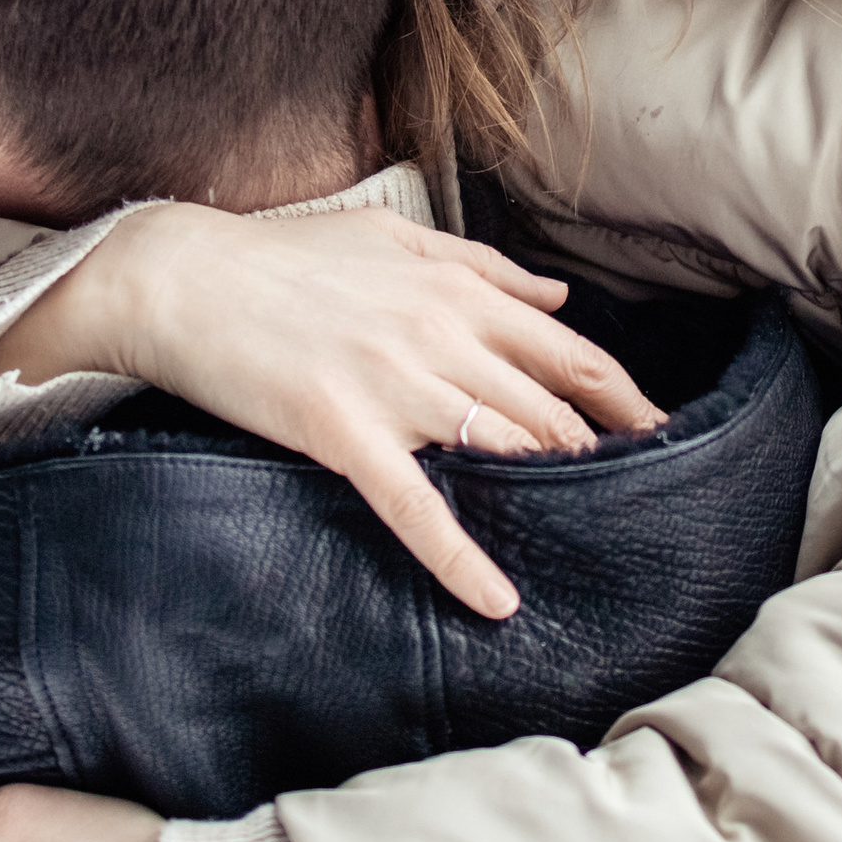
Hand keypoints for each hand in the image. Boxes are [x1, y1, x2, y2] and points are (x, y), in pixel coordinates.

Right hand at [0, 201, 662, 619]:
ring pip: (503, 447)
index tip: (664, 434)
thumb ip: (482, 269)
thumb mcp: (392, 240)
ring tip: (596, 538)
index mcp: (455, 289)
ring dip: (554, 493)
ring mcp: (394, 385)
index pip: (571, 351)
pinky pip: (415, 505)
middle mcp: (439, 334)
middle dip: (607, 454)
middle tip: (647, 501)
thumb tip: (557, 298)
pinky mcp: (342, 431)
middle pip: (553, 406)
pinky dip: (461, 557)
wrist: (177, 277)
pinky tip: (498, 600)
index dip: (625, 398)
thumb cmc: (281, 257)